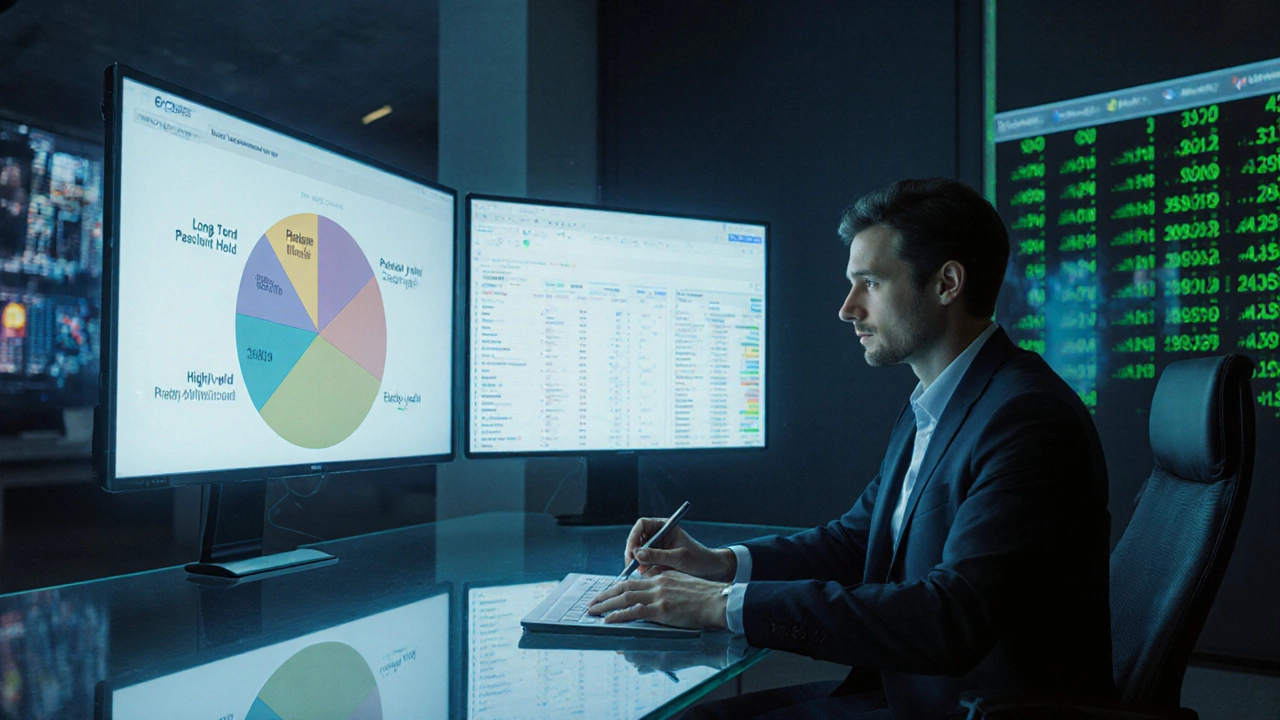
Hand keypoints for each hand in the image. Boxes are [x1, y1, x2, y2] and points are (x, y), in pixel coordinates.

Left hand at [586, 571, 727, 629]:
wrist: (719, 601)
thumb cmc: (706, 597)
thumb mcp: (684, 584)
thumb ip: (668, 587)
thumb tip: (657, 598)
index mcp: (663, 577)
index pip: (634, 581)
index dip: (618, 588)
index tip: (607, 594)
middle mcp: (658, 584)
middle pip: (624, 587)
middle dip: (605, 595)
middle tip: (592, 602)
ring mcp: (659, 596)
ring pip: (625, 598)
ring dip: (605, 605)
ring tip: (593, 611)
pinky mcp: (662, 610)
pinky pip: (634, 612)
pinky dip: (618, 616)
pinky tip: (608, 620)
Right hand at [624, 518, 736, 581]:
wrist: (710, 571)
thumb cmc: (699, 559)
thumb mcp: (679, 557)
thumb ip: (658, 555)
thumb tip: (637, 554)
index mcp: (664, 527)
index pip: (642, 525)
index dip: (634, 536)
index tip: (632, 551)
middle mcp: (658, 536)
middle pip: (636, 540)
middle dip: (633, 553)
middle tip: (632, 567)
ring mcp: (656, 549)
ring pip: (638, 555)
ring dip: (639, 564)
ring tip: (648, 573)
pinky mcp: (656, 562)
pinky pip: (644, 565)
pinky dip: (646, 571)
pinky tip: (654, 577)